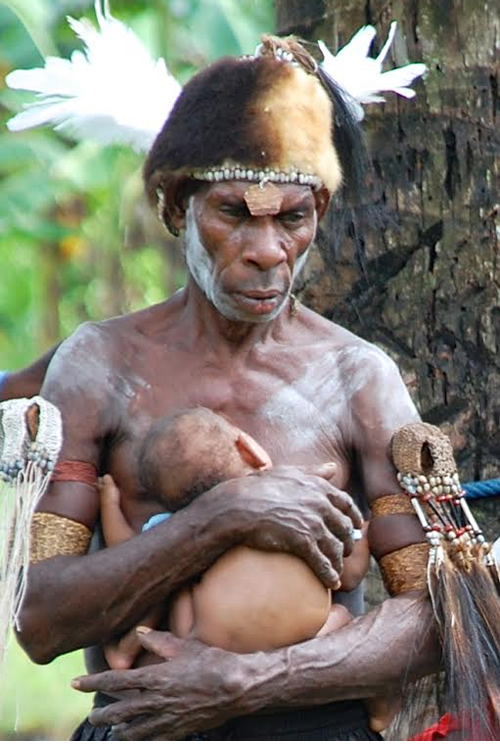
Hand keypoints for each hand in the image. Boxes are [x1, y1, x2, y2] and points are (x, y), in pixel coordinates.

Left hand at [73, 630, 249, 739]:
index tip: (76, 683)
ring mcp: (168, 718)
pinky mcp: (179, 729)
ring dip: (119, 729)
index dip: (93, 682)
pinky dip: (141, 738)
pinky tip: (137, 737)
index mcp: (155, 677)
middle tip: (92, 714)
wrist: (237, 687)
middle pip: (120, 711)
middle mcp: (157, 700)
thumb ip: (159, 641)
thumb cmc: (212, 661)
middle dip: (103, 713)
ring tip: (111, 728)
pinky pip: (154, 737)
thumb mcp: (184, 646)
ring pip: (134, 729)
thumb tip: (140, 632)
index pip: (116, 680)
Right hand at [195, 465, 362, 589]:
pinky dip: (330, 575)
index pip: (347, 503)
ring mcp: (313, 524)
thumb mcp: (287, 472)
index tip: (356, 526)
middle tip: (343, 551)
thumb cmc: (258, 488)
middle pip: (345, 528)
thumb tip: (333, 467)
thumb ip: (313, 471)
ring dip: (339, 561)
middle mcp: (321, 505)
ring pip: (337, 548)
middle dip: (347, 542)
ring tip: (336, 569)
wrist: (237, 507)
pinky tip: (331, 583)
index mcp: (319, 487)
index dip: (354, 517)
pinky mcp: (303, 543)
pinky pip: (323, 563)